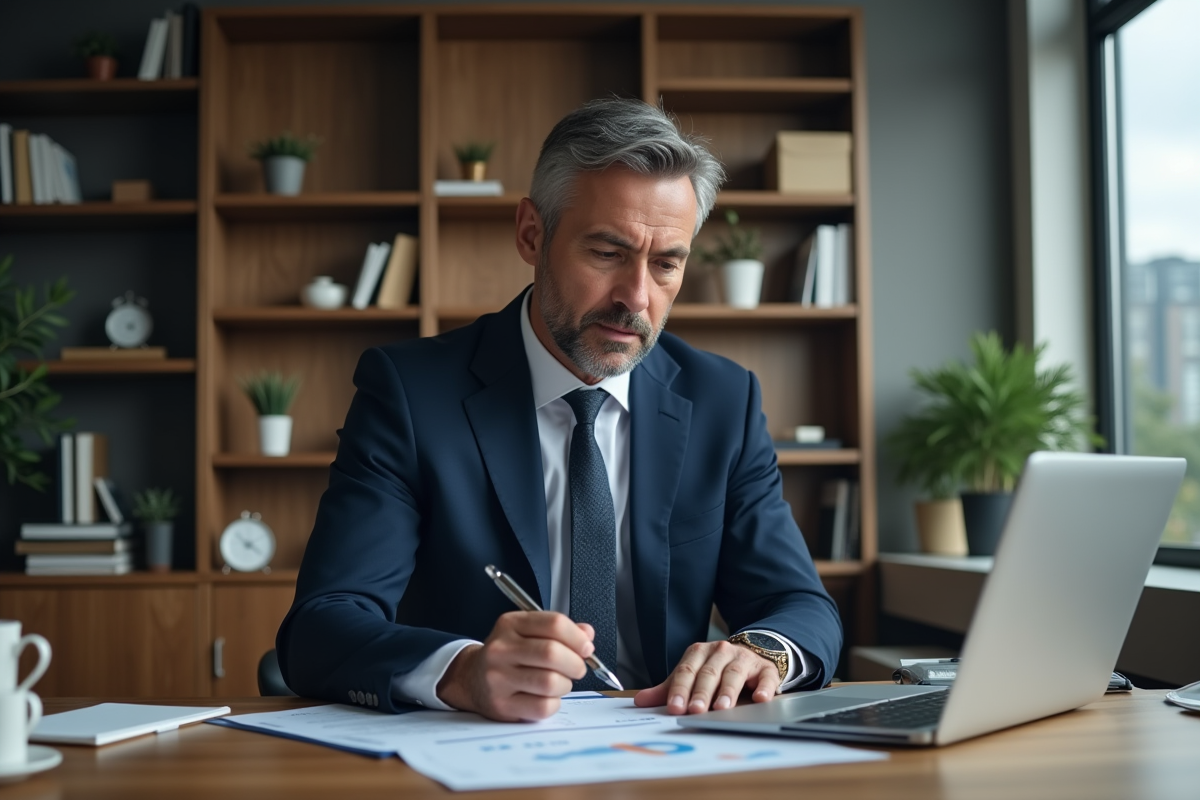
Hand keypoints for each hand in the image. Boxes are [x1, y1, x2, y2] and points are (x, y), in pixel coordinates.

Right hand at [436, 611, 593, 721]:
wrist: (471, 679)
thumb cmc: (508, 655)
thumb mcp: (527, 632)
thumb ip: (558, 630)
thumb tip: (586, 634)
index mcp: (510, 624)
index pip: (554, 624)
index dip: (578, 638)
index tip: (586, 647)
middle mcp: (501, 649)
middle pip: (552, 653)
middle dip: (575, 663)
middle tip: (577, 668)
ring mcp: (498, 678)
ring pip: (550, 682)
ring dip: (565, 685)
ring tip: (560, 682)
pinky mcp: (502, 705)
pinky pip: (543, 707)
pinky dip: (553, 703)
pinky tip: (546, 697)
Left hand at [633, 640, 780, 714]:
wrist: (750, 656)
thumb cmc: (716, 670)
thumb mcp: (691, 677)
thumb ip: (668, 690)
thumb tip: (640, 701)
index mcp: (698, 653)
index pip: (686, 671)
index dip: (680, 690)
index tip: (674, 707)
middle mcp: (720, 652)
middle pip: (708, 673)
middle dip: (701, 693)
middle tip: (696, 710)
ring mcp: (743, 658)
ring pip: (733, 673)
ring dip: (727, 691)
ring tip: (722, 707)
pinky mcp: (765, 668)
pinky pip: (765, 677)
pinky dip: (763, 688)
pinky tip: (760, 698)